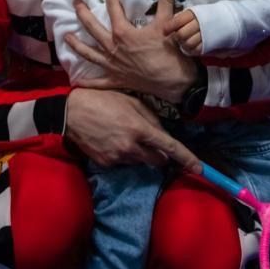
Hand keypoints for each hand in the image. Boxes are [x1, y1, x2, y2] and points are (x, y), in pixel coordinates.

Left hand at [64, 0, 197, 102]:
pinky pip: (98, 82)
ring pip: (88, 53)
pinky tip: (77, 81)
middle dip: (82, 13)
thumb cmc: (168, 53)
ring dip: (76, 45)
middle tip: (75, 2)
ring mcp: (112, 65)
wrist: (174, 83)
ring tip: (66, 37)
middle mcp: (112, 47)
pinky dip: (87, 82)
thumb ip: (166, 2)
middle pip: (92, 28)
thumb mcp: (167, 24)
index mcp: (123, 33)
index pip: (113, 8)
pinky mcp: (116, 80)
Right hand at [65, 88, 201, 171]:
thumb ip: (151, 118)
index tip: (199, 168)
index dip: (187, 159)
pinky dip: (124, 154)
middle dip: (160, 153)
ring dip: (140, 152)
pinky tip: (112, 140)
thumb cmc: (102, 100)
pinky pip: (123, 162)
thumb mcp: (131, 101)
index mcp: (140, 129)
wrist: (71, 113)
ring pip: (140, 161)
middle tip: (151, 140)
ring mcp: (118, 158)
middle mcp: (131, 147)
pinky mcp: (106, 164)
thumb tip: (162, 132)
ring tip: (125, 134)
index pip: (170, 147)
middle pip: (157, 160)